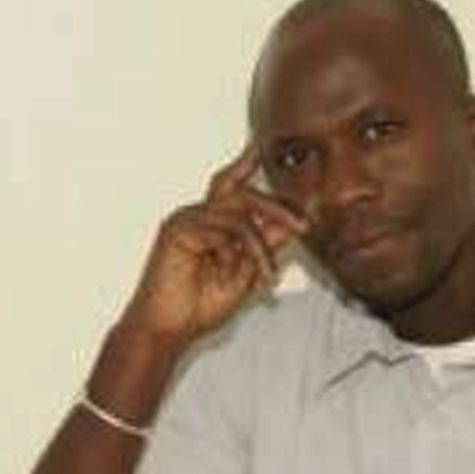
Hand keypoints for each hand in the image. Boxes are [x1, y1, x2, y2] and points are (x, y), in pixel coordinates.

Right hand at [119, 145, 306, 349]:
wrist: (170, 330)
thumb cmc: (202, 307)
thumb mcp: (247, 273)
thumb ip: (266, 245)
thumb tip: (293, 222)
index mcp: (211, 223)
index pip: (233, 185)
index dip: (246, 163)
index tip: (261, 144)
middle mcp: (198, 215)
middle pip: (242, 192)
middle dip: (276, 206)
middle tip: (304, 226)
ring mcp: (186, 220)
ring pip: (238, 212)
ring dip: (259, 244)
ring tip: (266, 274)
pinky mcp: (177, 229)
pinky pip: (222, 229)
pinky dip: (234, 253)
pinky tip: (227, 275)